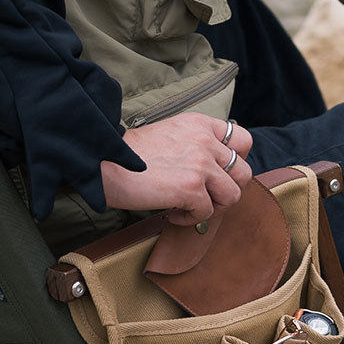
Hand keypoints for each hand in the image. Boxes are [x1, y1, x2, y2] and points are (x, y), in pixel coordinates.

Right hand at [101, 113, 252, 225]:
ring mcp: (201, 164)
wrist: (100, 159)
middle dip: (227, 190)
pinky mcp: (191, 187)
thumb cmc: (127, 154)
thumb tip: (212, 174)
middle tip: (204, 198)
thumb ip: (194, 145)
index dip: (236, 161)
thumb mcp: (169, 134)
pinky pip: (207, 213)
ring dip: (213, 208)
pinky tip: (171, 213)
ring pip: (233, 195)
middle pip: (243, 172)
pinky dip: (190, 219)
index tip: (217, 174)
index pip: (242, 140)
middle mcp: (205, 141)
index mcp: (200, 124)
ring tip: (189, 208)